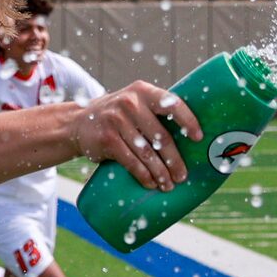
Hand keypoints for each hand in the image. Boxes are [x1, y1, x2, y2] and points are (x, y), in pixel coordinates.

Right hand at [67, 81, 200, 192]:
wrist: (79, 122)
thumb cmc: (118, 116)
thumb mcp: (135, 103)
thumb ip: (156, 111)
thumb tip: (191, 137)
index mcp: (143, 91)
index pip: (172, 104)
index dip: (188, 121)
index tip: (198, 138)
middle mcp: (130, 103)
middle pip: (161, 136)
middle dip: (174, 160)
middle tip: (182, 176)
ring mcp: (116, 120)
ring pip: (146, 153)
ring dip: (160, 172)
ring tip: (168, 184)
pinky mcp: (107, 139)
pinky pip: (131, 162)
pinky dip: (143, 175)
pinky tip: (151, 183)